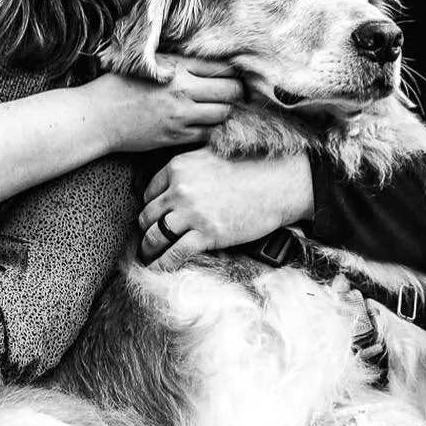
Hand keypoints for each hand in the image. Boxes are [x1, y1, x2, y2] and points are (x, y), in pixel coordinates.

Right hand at [90, 58, 243, 151]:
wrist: (98, 116)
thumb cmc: (118, 85)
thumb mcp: (147, 62)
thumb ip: (177, 60)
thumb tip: (206, 60)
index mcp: (177, 67)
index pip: (221, 67)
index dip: (233, 71)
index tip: (235, 74)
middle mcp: (183, 90)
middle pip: (231, 90)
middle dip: (238, 91)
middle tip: (238, 92)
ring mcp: (181, 115)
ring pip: (223, 113)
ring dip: (227, 110)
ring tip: (222, 108)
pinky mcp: (176, 136)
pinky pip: (208, 133)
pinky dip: (213, 128)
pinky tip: (208, 123)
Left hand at [138, 149, 314, 269]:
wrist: (280, 182)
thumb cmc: (252, 166)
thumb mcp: (212, 154)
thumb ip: (191, 166)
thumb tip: (179, 180)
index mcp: (178, 167)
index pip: (149, 192)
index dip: (150, 208)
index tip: (153, 218)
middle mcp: (179, 189)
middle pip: (148, 215)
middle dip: (146, 230)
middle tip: (147, 240)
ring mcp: (192, 213)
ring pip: (155, 236)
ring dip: (149, 249)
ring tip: (148, 257)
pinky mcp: (207, 234)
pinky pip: (174, 254)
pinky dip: (161, 265)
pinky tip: (156, 271)